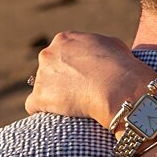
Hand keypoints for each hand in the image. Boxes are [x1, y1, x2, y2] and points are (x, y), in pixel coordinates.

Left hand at [25, 33, 150, 129]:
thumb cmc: (122, 66)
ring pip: (42, 89)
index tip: (81, 80)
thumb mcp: (114, 46)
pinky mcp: (39, 97)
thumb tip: (104, 53)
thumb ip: (101, 47)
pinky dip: (44, 112)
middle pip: (47, 70)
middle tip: (77, 94)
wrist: (118, 88)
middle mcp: (48, 54)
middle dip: (59, 81)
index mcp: (65, 40)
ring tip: (72, 108)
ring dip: (53, 98)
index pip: (60, 54)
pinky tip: (58, 117)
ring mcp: (41, 75)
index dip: (70, 69)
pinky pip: (34, 106)